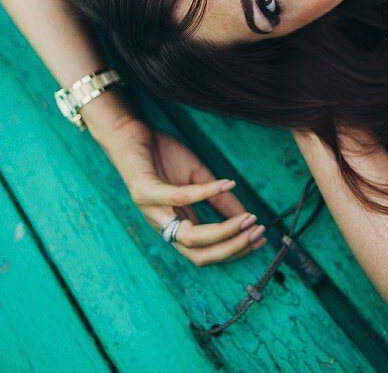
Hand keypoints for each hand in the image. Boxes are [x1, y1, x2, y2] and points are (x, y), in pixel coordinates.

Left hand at [99, 119, 267, 265]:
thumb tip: (245, 216)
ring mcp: (151, 210)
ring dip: (223, 230)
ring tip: (248, 218)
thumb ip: (218, 200)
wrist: (128, 133)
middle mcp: (162, 224)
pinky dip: (206, 194)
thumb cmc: (161, 156)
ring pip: (189, 236)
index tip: (259, 239)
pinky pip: (179, 198)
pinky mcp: (144, 191)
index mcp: (174, 224)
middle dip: (232, 247)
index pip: (205, 252)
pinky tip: (227, 185)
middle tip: (257, 233)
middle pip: (198, 253)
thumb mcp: (197, 179)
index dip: (233, 250)